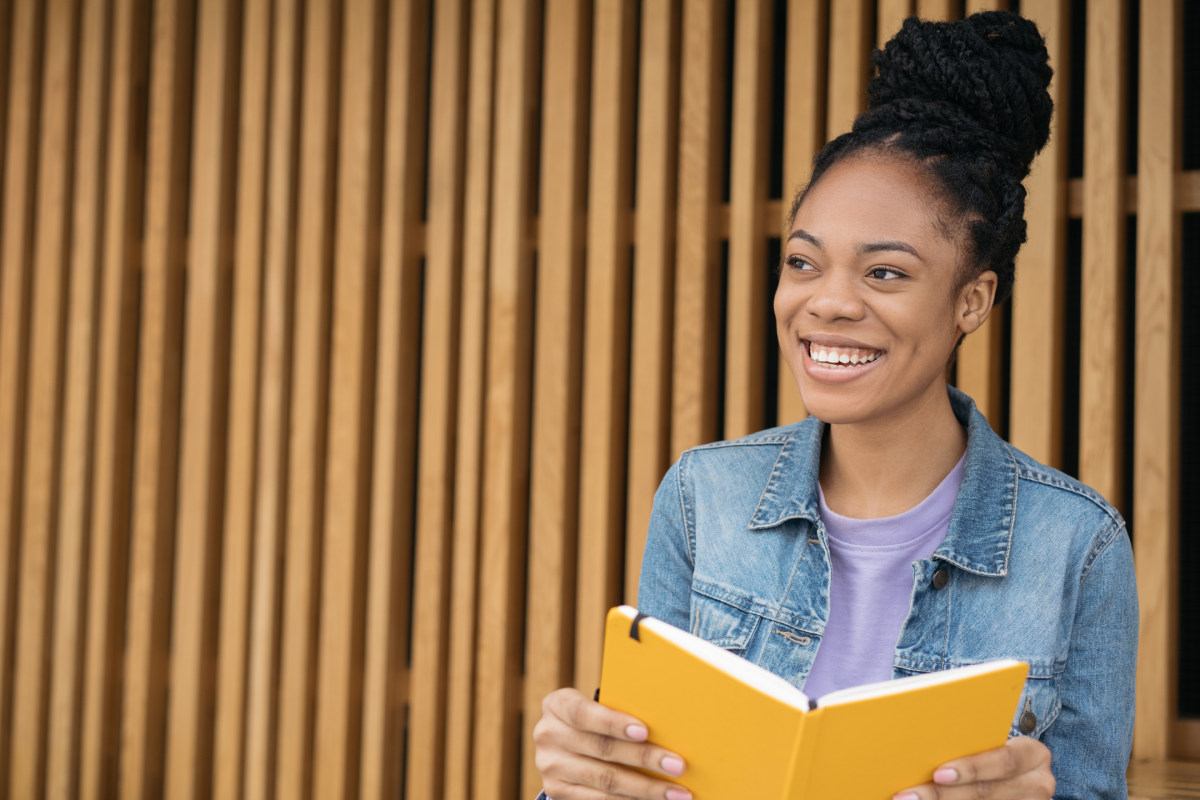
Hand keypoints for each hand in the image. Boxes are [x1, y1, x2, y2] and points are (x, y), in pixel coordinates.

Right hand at [533, 687, 692, 799]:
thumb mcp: (596, 707)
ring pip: (605, 780)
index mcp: (557, 705)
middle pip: (602, 749)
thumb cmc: (594, 719)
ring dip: (646, 788)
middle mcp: (548, 735)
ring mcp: (550, 767)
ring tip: (676, 792)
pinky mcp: (558, 792)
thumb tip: (669, 724)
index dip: (614, 723)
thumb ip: (620, 711)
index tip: (645, 731)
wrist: (564, 745)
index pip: (584, 714)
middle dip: (644, 758)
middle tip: (678, 765)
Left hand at [893, 736, 1054, 799]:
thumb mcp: (988, 743)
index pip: (1003, 761)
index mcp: (1033, 754)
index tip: (938, 773)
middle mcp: (1040, 784)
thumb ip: (965, 741)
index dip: (971, 768)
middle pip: (986, 793)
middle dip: (941, 795)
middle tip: (906, 796)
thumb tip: (914, 742)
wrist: (1019, 777)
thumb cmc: (991, 752)